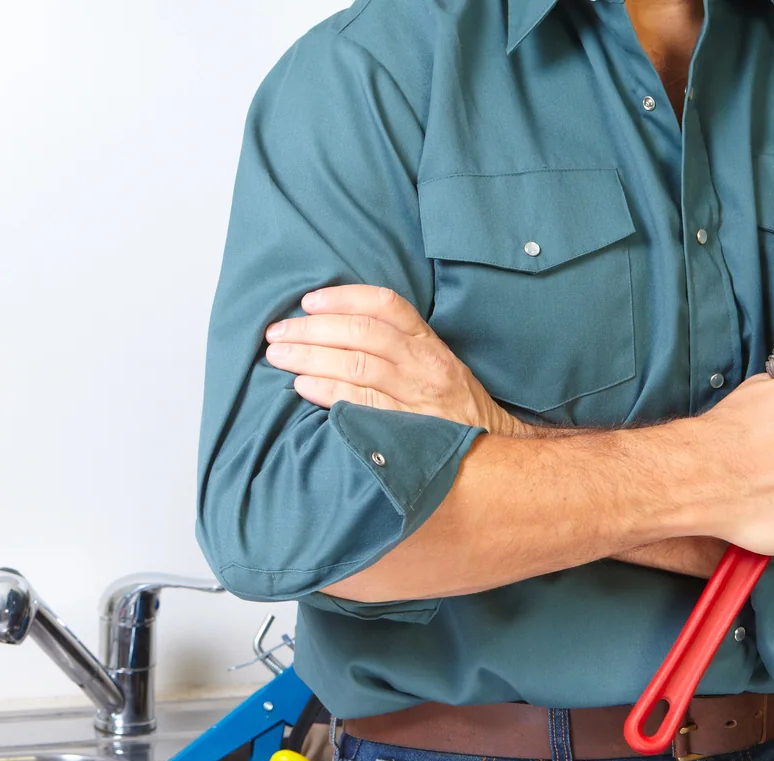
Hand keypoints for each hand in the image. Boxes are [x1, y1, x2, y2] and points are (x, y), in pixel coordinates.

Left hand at [263, 285, 525, 435]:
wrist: (495, 450)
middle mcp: (424, 364)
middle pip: (362, 334)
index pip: (386, 305)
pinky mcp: (408, 429)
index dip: (345, 298)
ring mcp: (417, 397)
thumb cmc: (453, 406)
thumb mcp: (435, 364)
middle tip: (277, 331)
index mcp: (429, 342)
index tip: (309, 300)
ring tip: (278, 356)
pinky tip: (301, 386)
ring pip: (357, 366)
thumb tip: (338, 329)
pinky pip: (361, 405)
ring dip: (311, 358)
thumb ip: (397, 345)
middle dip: (313, 329)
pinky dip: (328, 393)